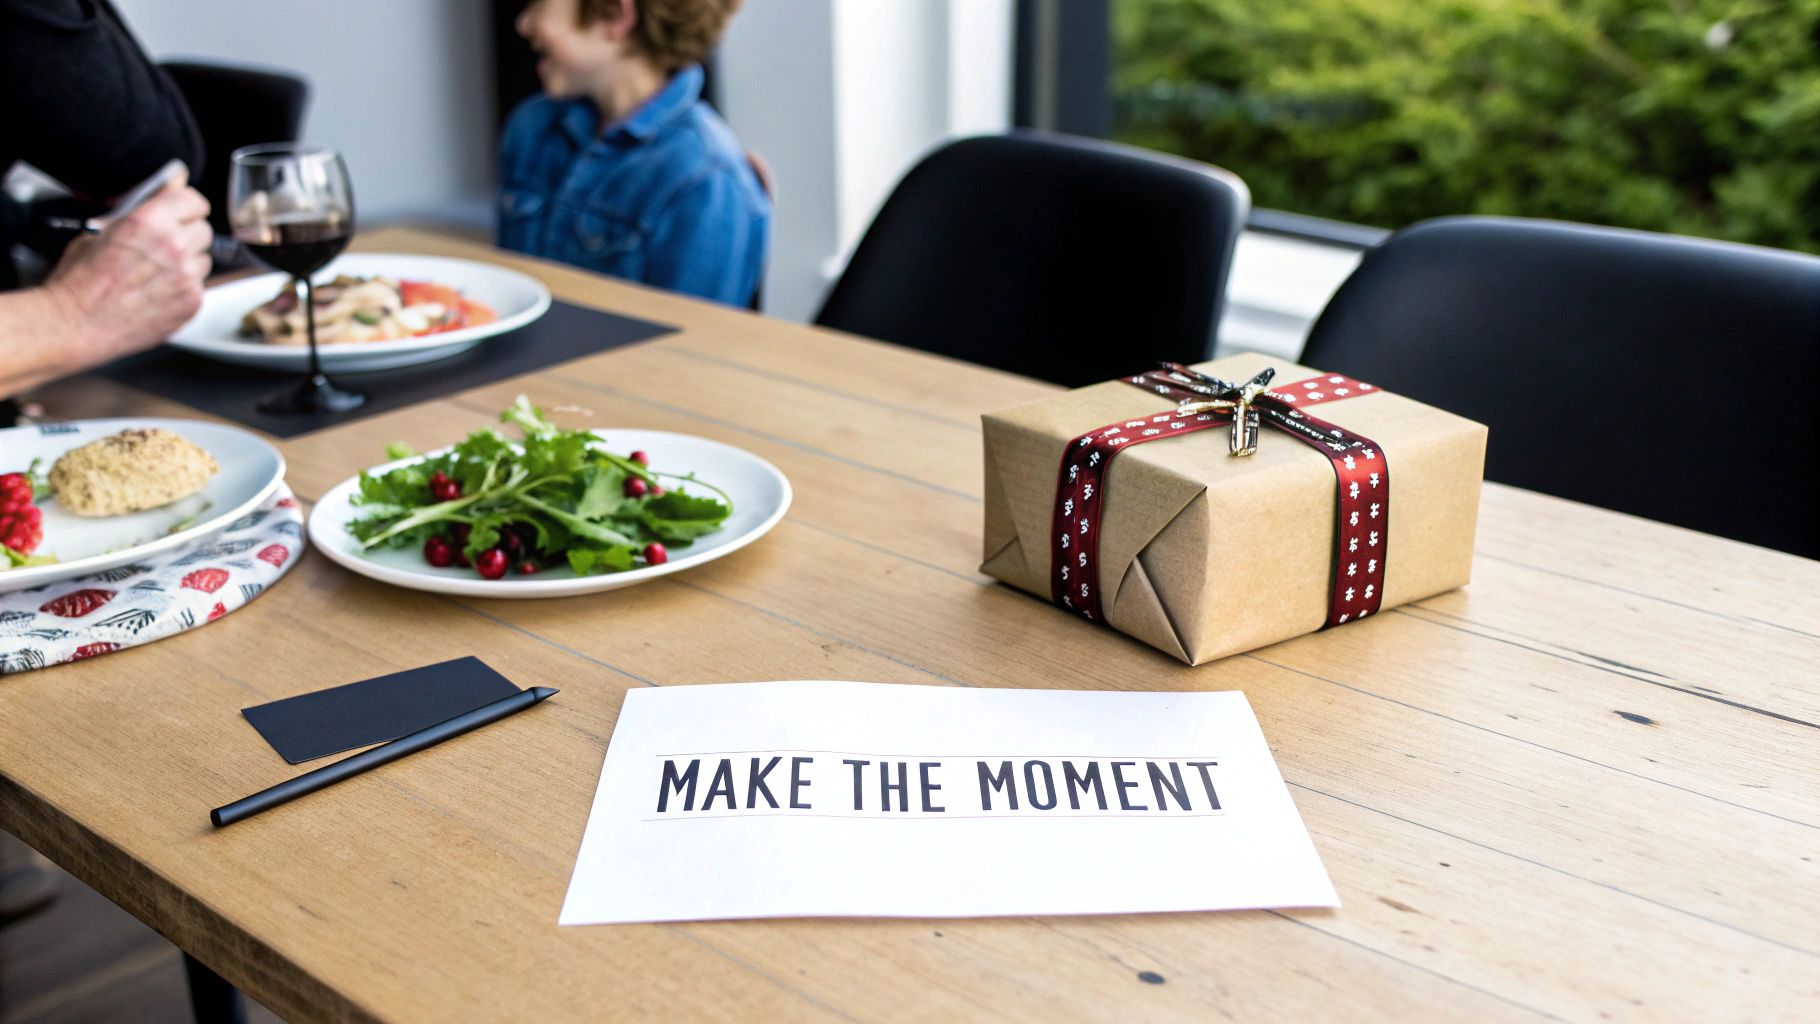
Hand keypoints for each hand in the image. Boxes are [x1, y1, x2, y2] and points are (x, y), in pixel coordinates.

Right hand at [43, 174, 212, 365]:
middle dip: (186, 234)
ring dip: (188, 262)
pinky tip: (158, 292)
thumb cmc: (79, 280)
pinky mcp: (192, 302)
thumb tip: (165, 190)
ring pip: (204, 259)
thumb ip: (139, 210)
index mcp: (149, 221)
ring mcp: (186, 276)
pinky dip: (185, 287)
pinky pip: (200, 286)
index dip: (186, 206)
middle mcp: (174, 246)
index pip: (194, 200)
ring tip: (157, 273)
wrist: (76, 323)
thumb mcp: (100, 230)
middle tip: (163, 246)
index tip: (182, 211)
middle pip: (203, 230)